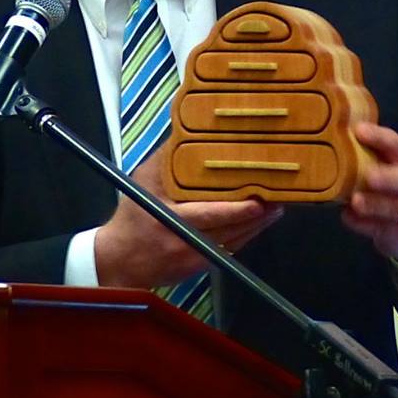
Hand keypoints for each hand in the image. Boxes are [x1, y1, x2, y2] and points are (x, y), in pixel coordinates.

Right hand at [92, 157, 280, 287]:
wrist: (120, 261)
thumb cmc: (133, 217)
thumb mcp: (143, 182)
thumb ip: (166, 158)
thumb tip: (186, 131)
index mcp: (170, 218)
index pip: (210, 216)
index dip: (238, 210)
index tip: (258, 200)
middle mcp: (185, 241)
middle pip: (231, 229)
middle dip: (257, 215)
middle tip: (277, 199)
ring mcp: (196, 257)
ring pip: (235, 241)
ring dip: (258, 225)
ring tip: (275, 207)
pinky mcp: (202, 266)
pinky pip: (231, 250)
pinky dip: (246, 235)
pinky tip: (258, 222)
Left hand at [342, 122, 397, 260]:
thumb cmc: (394, 186)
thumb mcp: (390, 167)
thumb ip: (370, 154)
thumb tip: (333, 134)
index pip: (396, 145)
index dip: (378, 137)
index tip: (358, 131)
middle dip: (388, 178)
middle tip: (369, 176)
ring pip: (394, 208)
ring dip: (374, 205)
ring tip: (355, 201)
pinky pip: (380, 228)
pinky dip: (362, 224)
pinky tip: (347, 217)